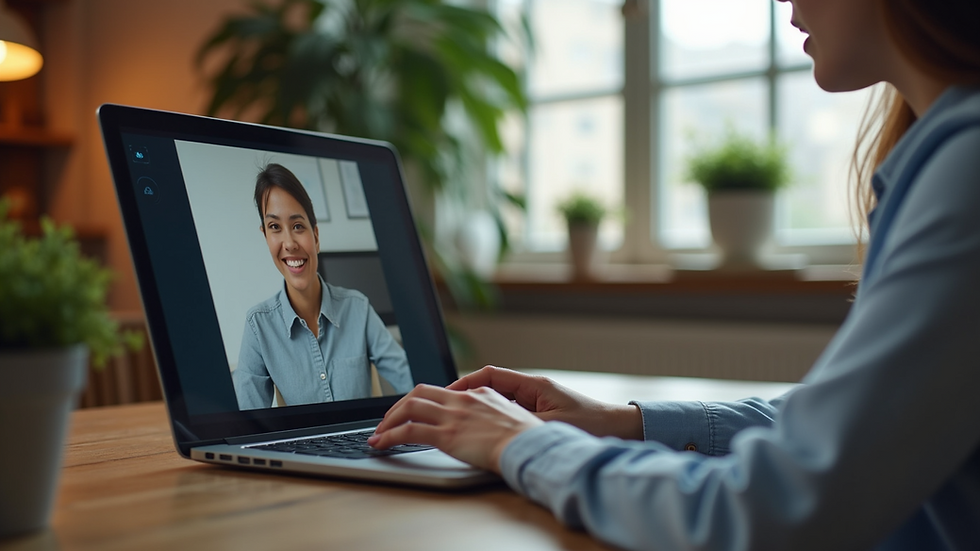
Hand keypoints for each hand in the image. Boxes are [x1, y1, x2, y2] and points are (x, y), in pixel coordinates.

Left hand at [368, 384, 543, 472]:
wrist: (529, 446)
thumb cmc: (528, 439)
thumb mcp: (512, 417)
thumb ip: (495, 416)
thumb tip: (490, 427)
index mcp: (478, 393)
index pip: (440, 390)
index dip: (420, 400)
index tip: (411, 411)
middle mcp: (462, 400)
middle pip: (419, 393)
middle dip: (398, 407)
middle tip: (387, 421)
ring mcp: (453, 416)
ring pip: (408, 409)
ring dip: (388, 421)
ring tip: (378, 434)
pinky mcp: (446, 435)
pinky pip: (408, 432)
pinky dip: (389, 436)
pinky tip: (380, 444)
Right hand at [447, 365, 643, 439]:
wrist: (620, 427)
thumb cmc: (593, 425)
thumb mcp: (553, 426)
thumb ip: (524, 425)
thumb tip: (496, 427)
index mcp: (534, 385)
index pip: (490, 376)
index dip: (465, 383)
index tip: (447, 395)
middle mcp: (532, 389)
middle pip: (489, 386)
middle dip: (464, 395)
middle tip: (442, 407)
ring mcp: (536, 401)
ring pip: (497, 400)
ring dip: (477, 408)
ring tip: (456, 420)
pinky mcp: (541, 414)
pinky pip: (509, 412)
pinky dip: (493, 419)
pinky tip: (482, 432)